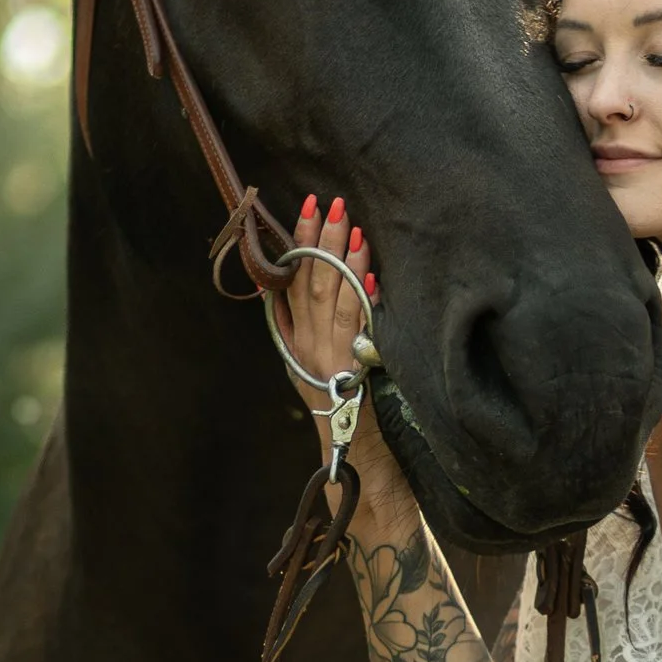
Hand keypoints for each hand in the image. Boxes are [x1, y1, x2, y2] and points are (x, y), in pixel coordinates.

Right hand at [277, 192, 377, 454]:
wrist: (353, 458)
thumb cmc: (340, 409)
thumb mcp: (311, 365)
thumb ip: (301, 327)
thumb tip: (293, 282)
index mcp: (297, 340)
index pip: (292, 280)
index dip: (299, 242)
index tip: (308, 206)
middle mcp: (309, 346)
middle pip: (312, 283)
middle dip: (321, 240)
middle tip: (333, 203)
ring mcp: (332, 359)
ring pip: (334, 300)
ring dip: (344, 261)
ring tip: (352, 227)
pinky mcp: (355, 373)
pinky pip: (359, 330)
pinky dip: (363, 301)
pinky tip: (369, 277)